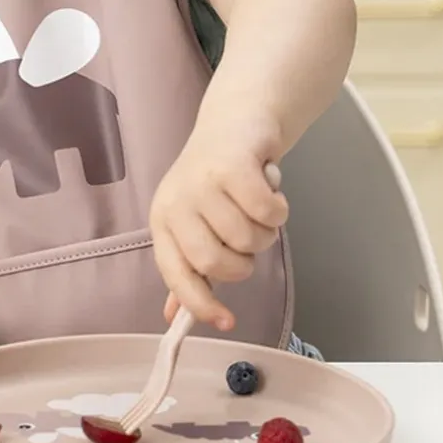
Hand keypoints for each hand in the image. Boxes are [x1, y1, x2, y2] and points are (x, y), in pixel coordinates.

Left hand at [148, 114, 288, 330]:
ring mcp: (202, 184)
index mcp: (163, 221)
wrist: (235, 121)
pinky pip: (268, 213)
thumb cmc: (216, 179)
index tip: (227, 321)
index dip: (200, 304)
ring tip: (258, 207)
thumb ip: (188, 267)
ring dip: (265, 232)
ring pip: (248, 240)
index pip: (176, 275)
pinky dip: (279, 209)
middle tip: (247, 240)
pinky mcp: (233, 166)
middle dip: (243, 263)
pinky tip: (270, 190)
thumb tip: (173, 316)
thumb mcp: (194, 221)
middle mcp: (176, 203)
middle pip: (215, 264)